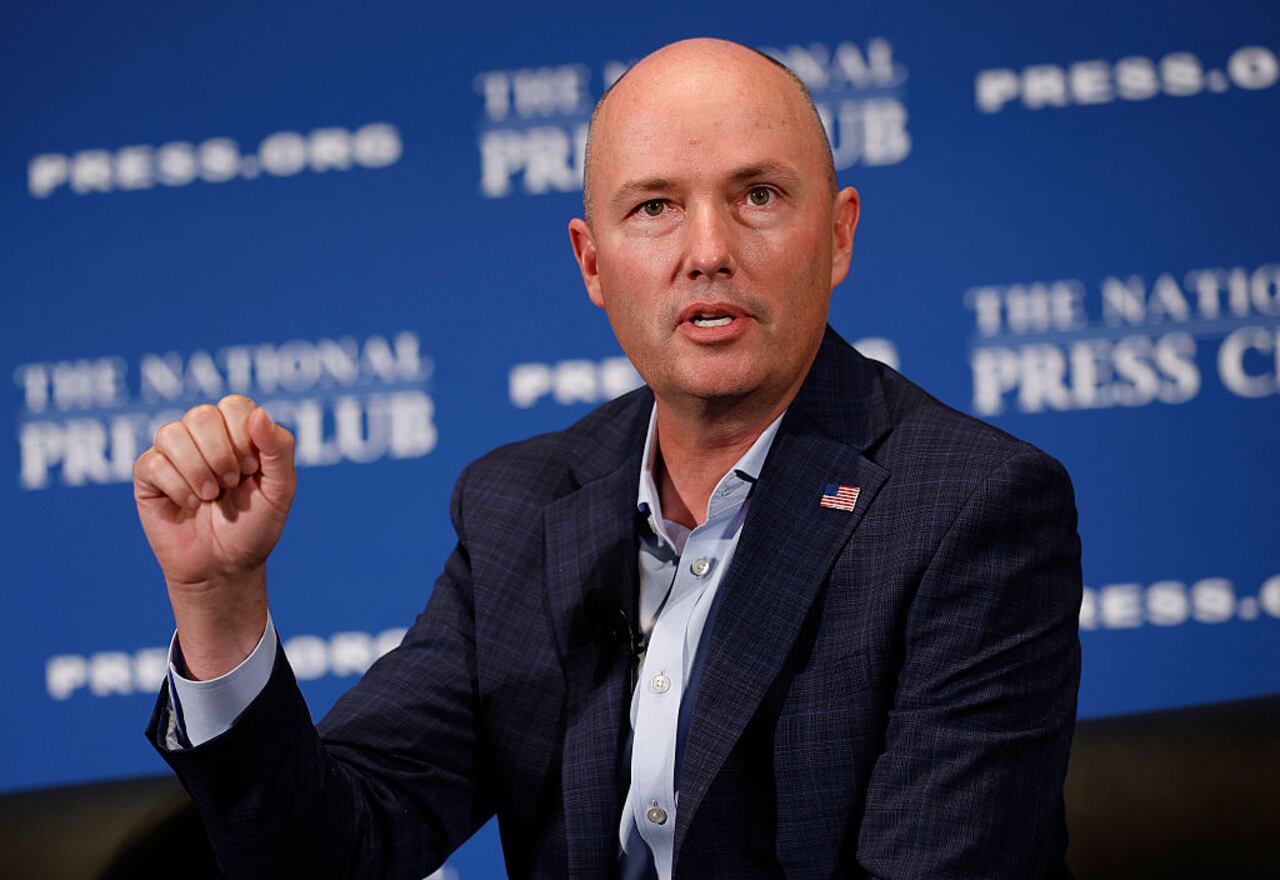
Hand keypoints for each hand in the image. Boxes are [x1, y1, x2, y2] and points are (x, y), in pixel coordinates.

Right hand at [134, 395, 295, 677]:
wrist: (224, 568)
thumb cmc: (255, 527)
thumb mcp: (280, 490)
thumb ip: (279, 449)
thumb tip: (258, 414)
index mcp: (236, 431)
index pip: (234, 405)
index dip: (242, 436)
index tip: (252, 470)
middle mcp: (203, 436)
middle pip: (201, 415)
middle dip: (221, 455)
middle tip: (231, 484)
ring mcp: (173, 454)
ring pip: (172, 434)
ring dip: (198, 471)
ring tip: (210, 497)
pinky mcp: (148, 476)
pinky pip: (152, 462)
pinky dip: (177, 487)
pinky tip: (189, 506)